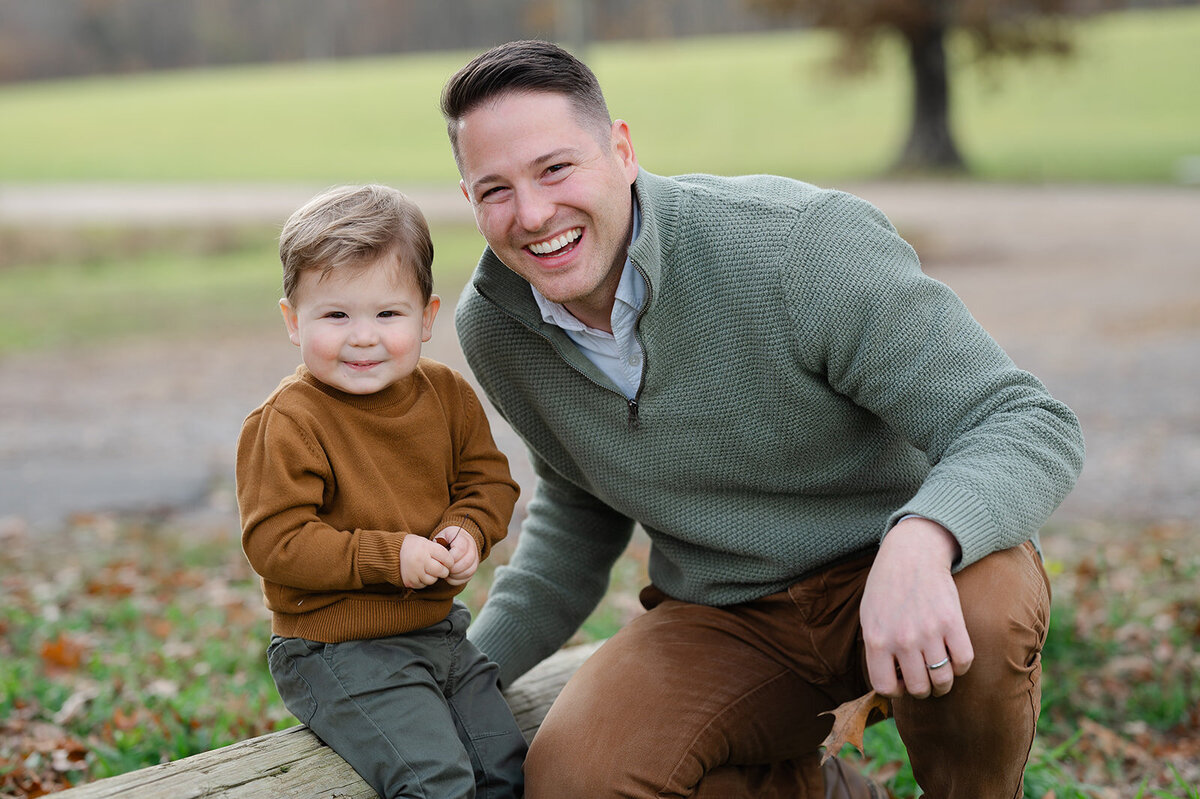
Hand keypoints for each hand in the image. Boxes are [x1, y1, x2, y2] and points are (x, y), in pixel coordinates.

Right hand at [399, 534, 454, 588]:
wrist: (394, 552)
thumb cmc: (416, 547)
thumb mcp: (428, 543)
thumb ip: (440, 552)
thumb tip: (453, 565)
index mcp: (426, 548)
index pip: (446, 558)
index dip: (450, 562)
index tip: (448, 562)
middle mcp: (420, 559)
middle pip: (441, 571)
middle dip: (444, 571)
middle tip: (441, 568)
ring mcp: (414, 571)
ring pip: (433, 580)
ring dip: (434, 577)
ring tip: (429, 570)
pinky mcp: (410, 581)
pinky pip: (423, 585)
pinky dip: (424, 581)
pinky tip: (421, 574)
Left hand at [437, 526, 479, 585]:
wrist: (456, 540)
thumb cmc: (445, 540)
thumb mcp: (441, 538)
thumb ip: (439, 546)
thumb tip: (437, 558)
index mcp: (463, 538)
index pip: (461, 550)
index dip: (451, 559)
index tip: (443, 561)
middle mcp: (472, 547)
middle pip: (467, 562)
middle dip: (453, 569)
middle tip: (444, 569)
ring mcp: (475, 558)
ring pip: (470, 571)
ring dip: (456, 575)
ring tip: (446, 573)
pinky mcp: (474, 567)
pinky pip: (469, 577)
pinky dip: (458, 580)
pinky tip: (450, 577)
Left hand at [860, 517, 973, 699]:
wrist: (911, 554)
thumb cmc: (887, 587)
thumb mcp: (869, 616)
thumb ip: (876, 649)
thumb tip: (890, 681)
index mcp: (876, 639)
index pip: (886, 687)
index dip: (896, 690)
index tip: (901, 682)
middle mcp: (901, 639)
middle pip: (918, 688)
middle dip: (923, 690)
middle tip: (925, 681)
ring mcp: (928, 631)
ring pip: (942, 680)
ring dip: (943, 684)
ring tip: (940, 675)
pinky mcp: (952, 622)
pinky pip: (964, 661)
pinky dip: (961, 666)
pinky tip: (954, 657)